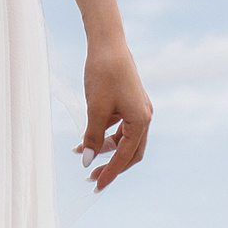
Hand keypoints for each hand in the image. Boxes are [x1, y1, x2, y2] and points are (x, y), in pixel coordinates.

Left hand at [77, 40, 151, 190]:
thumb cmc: (103, 73)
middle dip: (111, 165)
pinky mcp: (130, 102)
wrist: (107, 43)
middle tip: (91, 176)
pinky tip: (88, 134)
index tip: (96, 185)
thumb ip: (93, 136)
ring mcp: (139, 109)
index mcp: (141, 121)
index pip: (126, 157)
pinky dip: (106, 132)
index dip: (110, 172)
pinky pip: (120, 125)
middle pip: (130, 152)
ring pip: (124, 139)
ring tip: (82, 151)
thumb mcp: (95, 108)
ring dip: (105, 147)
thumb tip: (88, 160)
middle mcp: (144, 117)